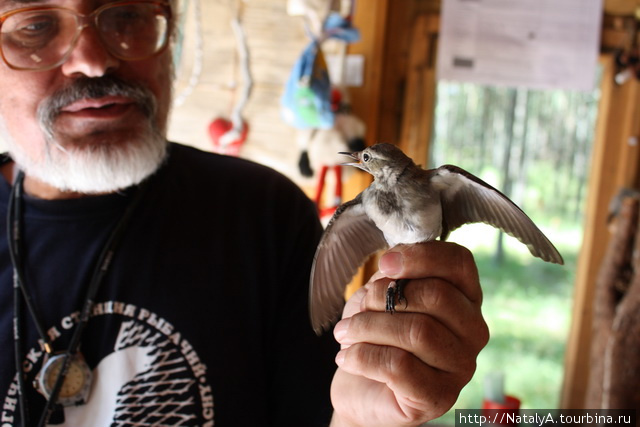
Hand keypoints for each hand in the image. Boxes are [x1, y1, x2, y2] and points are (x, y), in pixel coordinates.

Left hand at [329, 241, 488, 426]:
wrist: (360, 390)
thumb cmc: (376, 336)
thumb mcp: (381, 296)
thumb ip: (394, 277)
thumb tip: (393, 264)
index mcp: (465, 298)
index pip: (459, 263)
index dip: (422, 256)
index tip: (384, 263)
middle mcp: (473, 331)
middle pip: (436, 296)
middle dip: (382, 297)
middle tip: (356, 310)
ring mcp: (461, 367)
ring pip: (417, 332)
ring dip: (367, 328)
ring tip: (344, 333)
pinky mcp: (439, 397)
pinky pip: (399, 366)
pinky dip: (363, 357)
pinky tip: (347, 357)